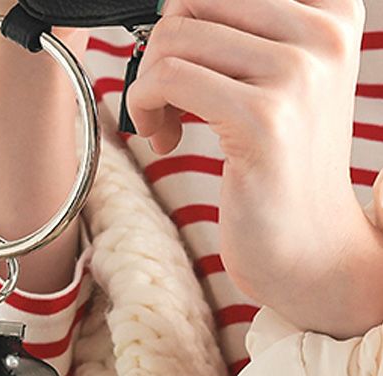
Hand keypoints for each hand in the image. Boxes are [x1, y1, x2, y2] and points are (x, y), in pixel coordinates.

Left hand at [124, 0, 372, 330]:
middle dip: (161, 50)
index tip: (182, 68)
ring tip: (165, 125)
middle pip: (195, 0)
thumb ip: (241, 33)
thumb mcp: (278, 82)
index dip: (187, 21)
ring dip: (148, 86)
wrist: (308, 248)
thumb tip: (171, 8)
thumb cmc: (281, 169)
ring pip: (175, 37)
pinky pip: (168, 80)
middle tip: (166, 101)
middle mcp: (324, 32)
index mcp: (333, 11)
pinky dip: (146, 108)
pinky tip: (164, 141)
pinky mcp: (263, 118)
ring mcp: (298, 73)